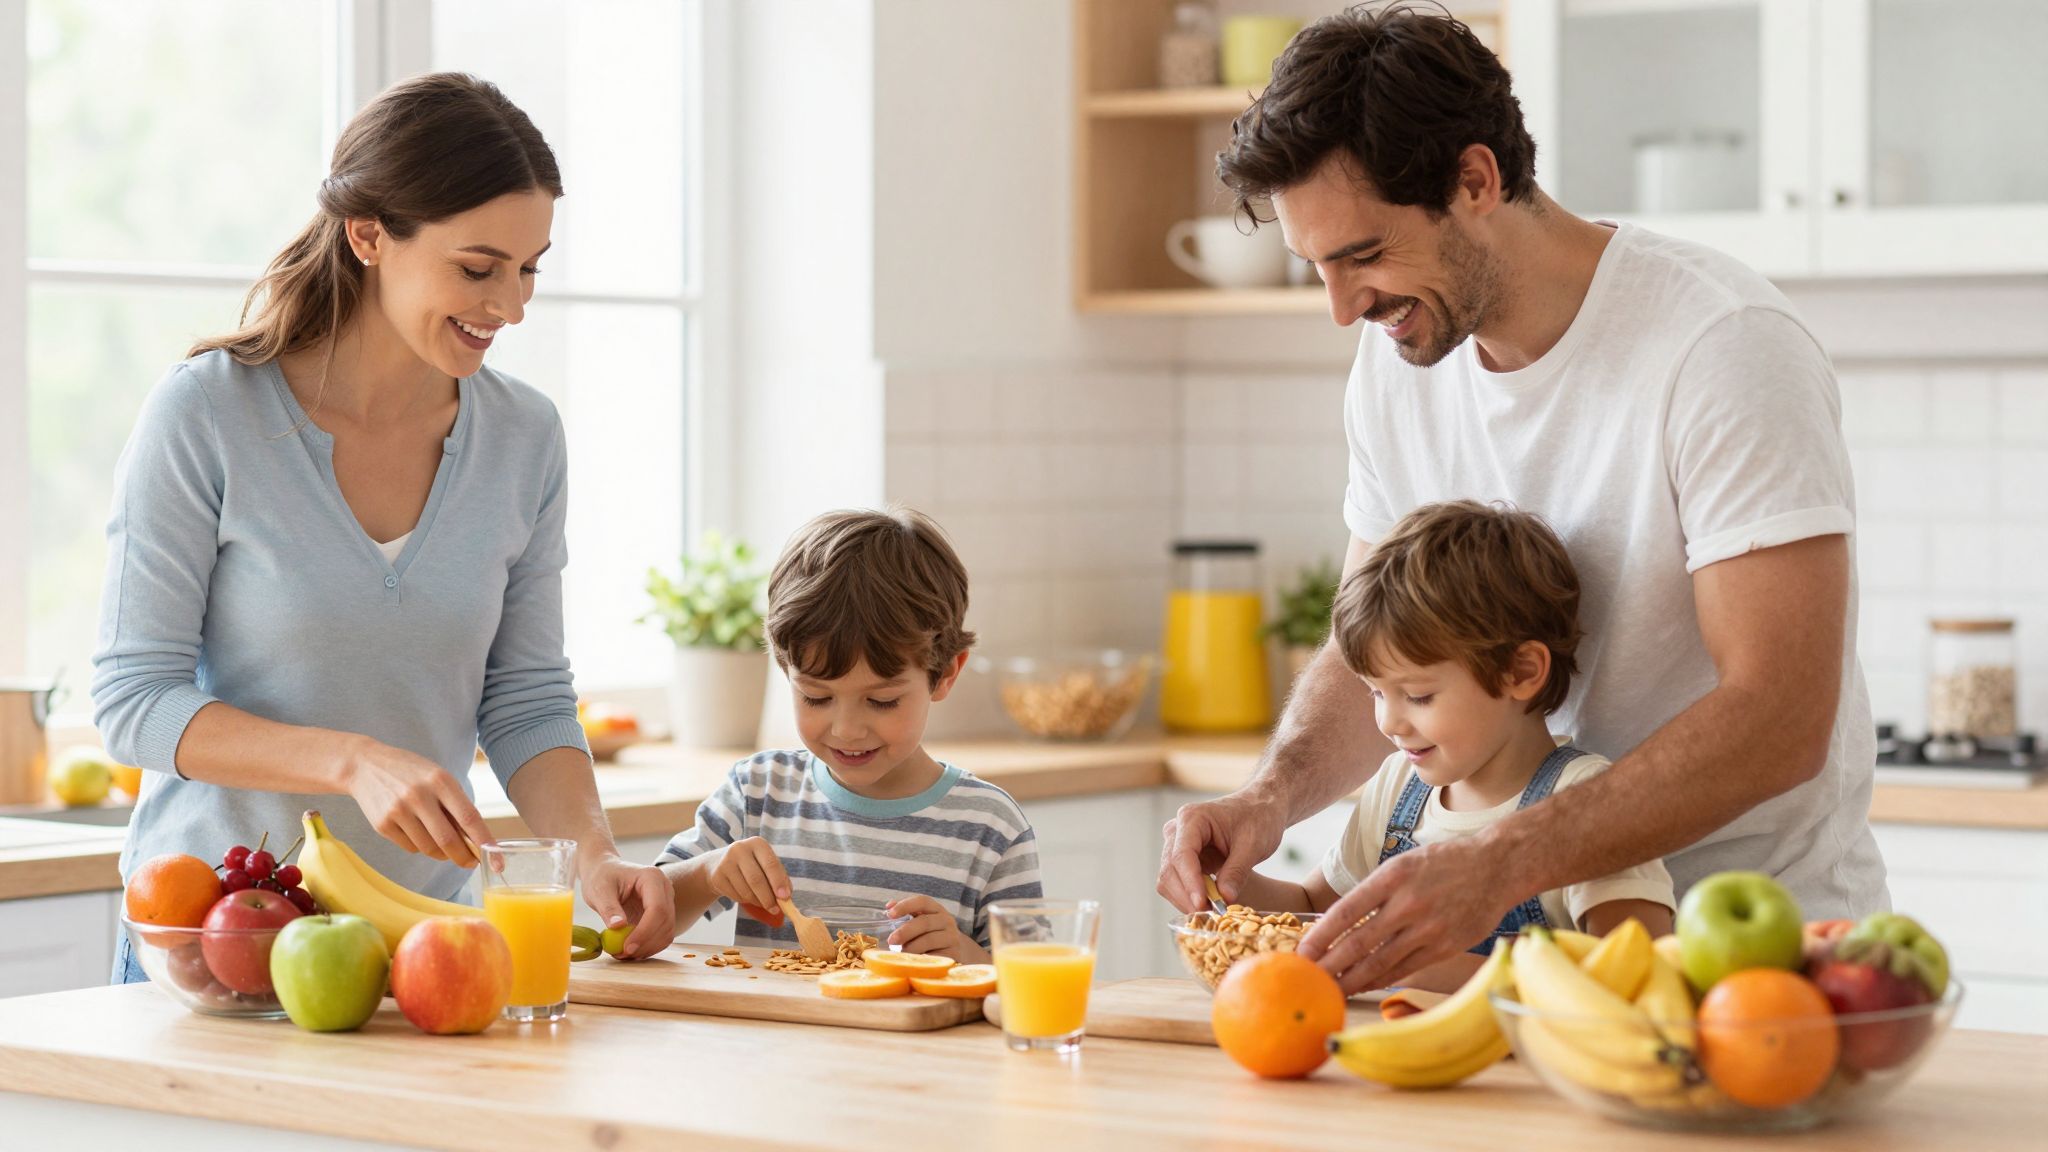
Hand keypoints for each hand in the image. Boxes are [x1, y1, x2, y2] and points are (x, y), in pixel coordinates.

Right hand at [338, 735, 492, 866]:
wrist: (365, 766)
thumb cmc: (411, 773)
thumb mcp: (438, 778)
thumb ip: (456, 805)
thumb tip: (475, 840)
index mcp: (440, 780)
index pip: (469, 818)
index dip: (485, 842)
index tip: (496, 861)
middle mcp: (419, 796)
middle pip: (448, 840)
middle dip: (464, 857)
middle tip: (471, 863)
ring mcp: (398, 811)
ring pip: (429, 848)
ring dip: (442, 854)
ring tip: (444, 846)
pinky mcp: (382, 825)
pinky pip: (411, 847)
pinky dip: (420, 847)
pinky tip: (418, 833)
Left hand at [579, 853, 677, 960]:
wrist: (605, 871)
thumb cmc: (602, 876)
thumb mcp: (599, 890)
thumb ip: (609, 908)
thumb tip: (618, 927)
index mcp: (652, 878)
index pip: (658, 909)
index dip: (645, 931)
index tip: (627, 947)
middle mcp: (665, 889)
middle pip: (665, 922)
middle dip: (646, 943)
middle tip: (622, 954)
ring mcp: (666, 902)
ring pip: (667, 932)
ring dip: (648, 948)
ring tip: (623, 953)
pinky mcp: (661, 914)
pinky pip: (662, 935)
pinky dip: (649, 946)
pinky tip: (630, 950)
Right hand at [705, 838, 791, 921]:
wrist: (718, 864)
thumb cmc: (751, 864)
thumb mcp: (765, 865)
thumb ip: (779, 878)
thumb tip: (786, 898)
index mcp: (757, 843)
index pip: (771, 864)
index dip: (779, 882)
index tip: (785, 897)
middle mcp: (740, 849)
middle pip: (756, 880)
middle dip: (768, 898)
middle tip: (776, 909)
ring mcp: (726, 862)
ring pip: (746, 891)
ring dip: (758, 901)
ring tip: (762, 901)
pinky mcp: (717, 876)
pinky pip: (736, 896)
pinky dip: (745, 901)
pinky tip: (745, 895)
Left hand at [886, 896, 985, 963]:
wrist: (955, 951)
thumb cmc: (931, 934)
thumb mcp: (921, 920)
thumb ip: (906, 912)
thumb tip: (889, 907)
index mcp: (936, 909)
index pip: (922, 901)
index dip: (905, 905)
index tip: (889, 914)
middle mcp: (947, 920)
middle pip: (925, 922)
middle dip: (905, 931)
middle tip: (891, 940)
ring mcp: (951, 938)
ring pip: (929, 940)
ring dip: (911, 947)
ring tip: (902, 953)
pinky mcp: (953, 954)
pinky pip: (934, 957)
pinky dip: (921, 959)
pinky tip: (913, 962)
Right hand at [1156, 790, 1287, 912]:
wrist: (1259, 809)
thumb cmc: (1258, 819)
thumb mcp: (1253, 845)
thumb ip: (1237, 871)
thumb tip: (1225, 899)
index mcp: (1192, 819)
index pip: (1182, 856)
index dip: (1190, 883)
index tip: (1203, 905)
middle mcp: (1177, 830)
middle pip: (1169, 871)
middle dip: (1188, 896)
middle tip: (1212, 914)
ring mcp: (1176, 844)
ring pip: (1168, 880)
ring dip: (1187, 899)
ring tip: (1213, 909)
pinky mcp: (1182, 858)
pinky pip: (1177, 882)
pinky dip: (1190, 896)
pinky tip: (1210, 902)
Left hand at [1297, 837, 1517, 994]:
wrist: (1497, 866)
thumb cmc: (1443, 863)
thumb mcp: (1403, 864)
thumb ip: (1374, 892)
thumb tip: (1338, 923)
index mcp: (1392, 876)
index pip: (1346, 911)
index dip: (1320, 936)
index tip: (1301, 953)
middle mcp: (1409, 903)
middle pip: (1358, 943)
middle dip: (1328, 965)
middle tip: (1307, 979)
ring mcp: (1428, 928)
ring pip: (1379, 962)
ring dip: (1350, 980)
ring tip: (1329, 990)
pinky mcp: (1445, 947)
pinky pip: (1404, 969)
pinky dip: (1379, 980)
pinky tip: (1362, 986)